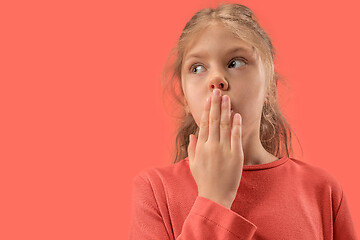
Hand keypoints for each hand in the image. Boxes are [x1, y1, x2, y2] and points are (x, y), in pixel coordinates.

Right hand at [187, 89, 243, 208]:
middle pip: (213, 121)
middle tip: (217, 91)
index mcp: (201, 147)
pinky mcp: (235, 155)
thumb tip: (192, 135)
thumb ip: (192, 148)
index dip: (206, 110)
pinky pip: (235, 137)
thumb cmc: (204, 181)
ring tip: (226, 98)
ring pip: (224, 125)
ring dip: (225, 110)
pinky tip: (236, 115)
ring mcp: (223, 150)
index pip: (204, 124)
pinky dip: (236, 125)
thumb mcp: (194, 164)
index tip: (208, 99)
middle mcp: (211, 146)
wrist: (215, 196)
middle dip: (215, 105)